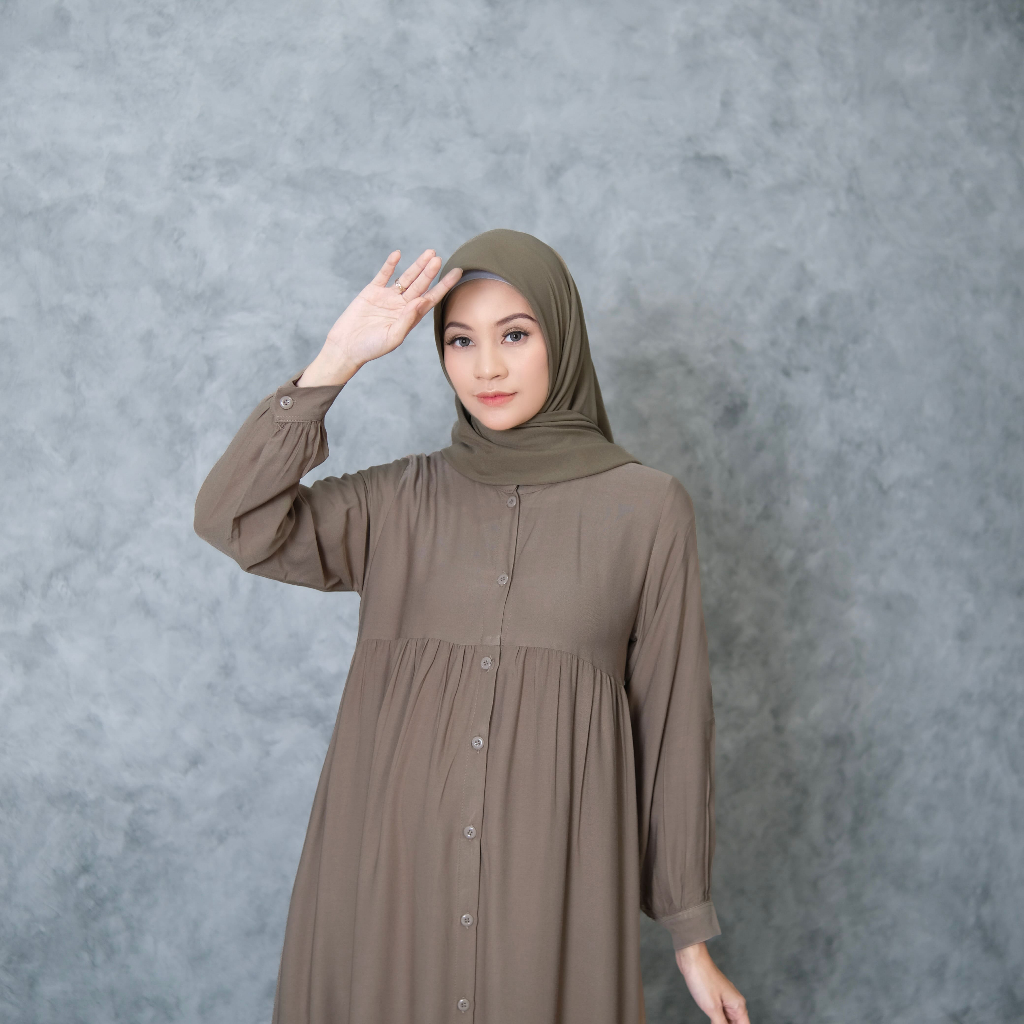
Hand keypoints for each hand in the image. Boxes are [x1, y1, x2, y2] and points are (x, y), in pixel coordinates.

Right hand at [298, 249, 462, 386]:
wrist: (346, 346)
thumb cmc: (371, 348)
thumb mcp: (392, 337)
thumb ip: (407, 320)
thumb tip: (421, 301)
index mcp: (410, 317)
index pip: (431, 298)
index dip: (444, 285)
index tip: (457, 273)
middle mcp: (401, 306)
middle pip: (420, 285)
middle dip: (430, 272)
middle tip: (438, 258)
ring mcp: (387, 297)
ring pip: (406, 277)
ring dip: (417, 266)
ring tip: (429, 253)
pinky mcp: (371, 292)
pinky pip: (383, 275)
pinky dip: (390, 265)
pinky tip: (398, 254)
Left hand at [675, 942, 749, 1022]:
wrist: (691, 959)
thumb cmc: (703, 979)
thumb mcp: (712, 1008)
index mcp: (738, 1006)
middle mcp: (735, 1003)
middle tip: (714, 1022)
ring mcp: (725, 1000)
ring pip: (728, 1021)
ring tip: (712, 1021)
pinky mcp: (716, 997)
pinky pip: (721, 1015)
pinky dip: (717, 1021)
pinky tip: (711, 1021)